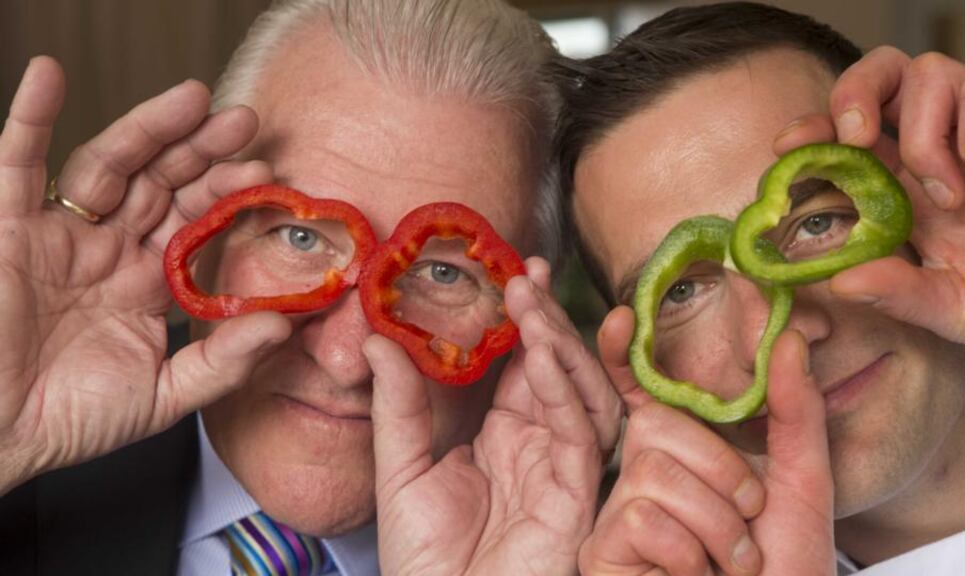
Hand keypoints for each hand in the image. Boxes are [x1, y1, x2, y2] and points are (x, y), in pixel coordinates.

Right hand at [0, 57, 290, 492]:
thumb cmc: (72, 419)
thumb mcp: (164, 395)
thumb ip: (223, 362)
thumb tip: (283, 325)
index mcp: (148, 282)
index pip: (196, 223)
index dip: (228, 196)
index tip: (268, 177)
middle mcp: (110, 248)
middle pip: (163, 182)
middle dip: (203, 150)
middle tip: (244, 121)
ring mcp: (61, 233)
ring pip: (109, 165)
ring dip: (148, 128)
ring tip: (192, 98)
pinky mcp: (10, 227)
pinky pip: (17, 162)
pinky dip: (31, 117)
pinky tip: (49, 75)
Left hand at [366, 257, 622, 575]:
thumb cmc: (422, 557)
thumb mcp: (400, 467)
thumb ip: (398, 404)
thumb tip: (376, 338)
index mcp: (505, 433)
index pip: (522, 363)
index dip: (523, 318)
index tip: (513, 271)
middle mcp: (540, 442)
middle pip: (557, 367)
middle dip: (545, 317)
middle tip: (525, 273)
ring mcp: (561, 465)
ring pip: (579, 390)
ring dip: (560, 342)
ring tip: (531, 301)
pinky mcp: (575, 493)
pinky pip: (579, 432)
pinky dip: (567, 389)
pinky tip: (546, 353)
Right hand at [578, 307, 835, 574]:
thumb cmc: (784, 571)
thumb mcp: (802, 484)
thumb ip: (794, 411)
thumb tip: (788, 339)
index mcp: (685, 451)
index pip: (643, 391)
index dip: (626, 353)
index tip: (622, 317)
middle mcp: (642, 474)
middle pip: (658, 426)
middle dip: (722, 474)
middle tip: (747, 522)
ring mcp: (619, 513)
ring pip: (654, 472)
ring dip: (717, 525)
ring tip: (729, 563)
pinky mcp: (603, 550)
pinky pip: (643, 518)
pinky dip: (691, 554)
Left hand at [774, 46, 964, 359]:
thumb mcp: (952, 308)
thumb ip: (899, 293)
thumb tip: (840, 283)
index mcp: (904, 186)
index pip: (846, 134)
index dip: (814, 128)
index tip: (788, 146)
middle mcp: (938, 147)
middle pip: (882, 73)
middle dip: (854, 93)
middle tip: (856, 141)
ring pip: (930, 73)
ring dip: (925, 137)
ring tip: (950, 199)